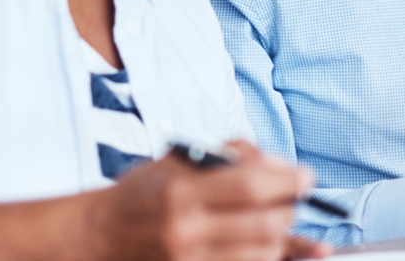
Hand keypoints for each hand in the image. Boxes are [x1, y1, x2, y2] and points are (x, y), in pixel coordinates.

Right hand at [92, 140, 323, 260]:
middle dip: (289, 207)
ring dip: (280, 235)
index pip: (251, 185)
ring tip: (275, 218)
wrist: (100, 236)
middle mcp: (185, 230)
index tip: (304, 176)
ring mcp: (189, 260)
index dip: (287, 180)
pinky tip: (269, 245)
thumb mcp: (177, 160)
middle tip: (294, 195)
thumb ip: (228, 155)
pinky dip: (265, 256)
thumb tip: (278, 165)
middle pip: (264, 223)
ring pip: (262, 252)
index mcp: (181, 191)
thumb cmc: (142, 193)